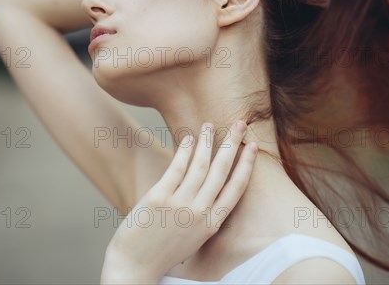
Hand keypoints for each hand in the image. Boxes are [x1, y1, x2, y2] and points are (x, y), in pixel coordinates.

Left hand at [100, 121, 257, 283]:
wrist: (135, 266)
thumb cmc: (163, 251)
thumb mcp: (194, 237)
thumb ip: (203, 213)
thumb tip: (208, 184)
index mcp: (212, 224)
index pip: (236, 187)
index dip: (246, 164)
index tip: (253, 145)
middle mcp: (200, 213)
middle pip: (222, 171)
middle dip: (232, 144)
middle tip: (241, 123)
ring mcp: (180, 204)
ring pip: (200, 165)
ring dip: (208, 141)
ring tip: (210, 125)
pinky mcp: (159, 198)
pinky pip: (176, 168)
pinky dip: (185, 151)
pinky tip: (189, 138)